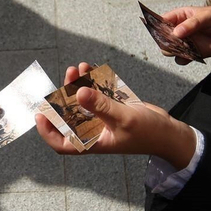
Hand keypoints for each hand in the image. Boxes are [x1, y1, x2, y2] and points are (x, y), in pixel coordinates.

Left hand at [33, 63, 196, 163]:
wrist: (169, 133)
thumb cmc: (148, 133)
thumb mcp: (123, 118)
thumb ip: (100, 105)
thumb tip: (77, 92)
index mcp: (93, 142)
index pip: (62, 143)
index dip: (48, 132)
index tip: (40, 115)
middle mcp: (95, 131)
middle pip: (70, 116)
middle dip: (65, 96)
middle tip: (66, 75)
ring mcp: (103, 120)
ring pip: (82, 103)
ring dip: (78, 85)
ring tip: (78, 67)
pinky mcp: (113, 109)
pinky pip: (97, 95)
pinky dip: (93, 82)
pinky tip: (90, 68)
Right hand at [162, 4, 210, 63]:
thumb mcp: (207, 16)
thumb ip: (192, 23)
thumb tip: (176, 33)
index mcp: (179, 16)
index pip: (161, 21)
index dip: (156, 26)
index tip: (158, 32)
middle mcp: (178, 30)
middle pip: (162, 38)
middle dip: (165, 42)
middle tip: (176, 42)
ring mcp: (184, 42)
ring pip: (169, 50)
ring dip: (174, 51)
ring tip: (186, 48)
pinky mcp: (192, 53)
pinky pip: (181, 59)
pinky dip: (184, 59)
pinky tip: (193, 55)